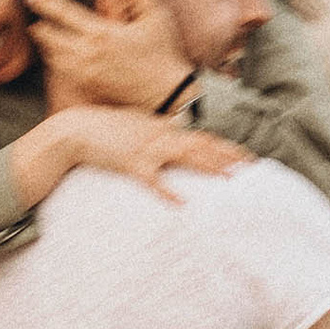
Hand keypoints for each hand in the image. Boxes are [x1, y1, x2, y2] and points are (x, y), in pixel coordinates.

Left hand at [29, 0, 192, 111]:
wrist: (165, 93)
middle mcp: (89, 53)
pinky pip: (63, 72)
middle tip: (32, 19)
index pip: (65, 14)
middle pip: (50, 38)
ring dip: (46, 45)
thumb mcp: (157, 17)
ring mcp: (86, 72)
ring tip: (41, 35)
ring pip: (54, 57)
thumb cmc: (162, 53)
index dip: (46, 4)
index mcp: (102, 33)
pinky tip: (56, 57)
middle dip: (39, 28)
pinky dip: (55, 61)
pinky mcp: (89, 86)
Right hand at [52, 107, 250, 198]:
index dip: (226, 146)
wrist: (77, 130)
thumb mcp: (136, 125)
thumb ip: (157, 131)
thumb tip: (175, 135)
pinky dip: (167, 191)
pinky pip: (153, 180)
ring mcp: (147, 150)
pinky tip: (182, 202)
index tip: (246, 155)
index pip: (202, 137)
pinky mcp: (131, 165)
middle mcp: (160, 136)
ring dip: (209, 167)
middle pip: (202, 146)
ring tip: (230, 178)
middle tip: (252, 167)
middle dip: (228, 156)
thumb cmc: (105, 128)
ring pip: (185, 157)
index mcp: (162, 128)